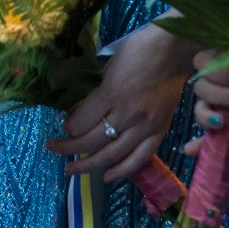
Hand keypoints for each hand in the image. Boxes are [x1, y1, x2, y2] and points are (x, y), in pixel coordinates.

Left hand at [46, 24, 194, 181]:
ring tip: (70, 168)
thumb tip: (79, 114)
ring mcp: (146, 126)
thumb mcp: (109, 66)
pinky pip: (139, 159)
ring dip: (88, 165)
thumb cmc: (139, 50)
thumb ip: (96, 93)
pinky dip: (121, 171)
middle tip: (54, 148)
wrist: (174, 51)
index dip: (68, 128)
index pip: (81, 123)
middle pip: (92, 142)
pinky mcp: (160, 132)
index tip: (63, 126)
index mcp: (112, 93)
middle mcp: (128, 114)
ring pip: (112, 156)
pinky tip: (106, 176)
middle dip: (68, 147)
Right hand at [181, 51, 228, 155]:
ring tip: (221, 123)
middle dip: (217, 94)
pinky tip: (190, 150)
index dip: (217, 71)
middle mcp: (227, 83)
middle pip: (201, 87)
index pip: (205, 62)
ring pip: (203, 109)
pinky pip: (218, 137)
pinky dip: (201, 144)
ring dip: (205, 116)